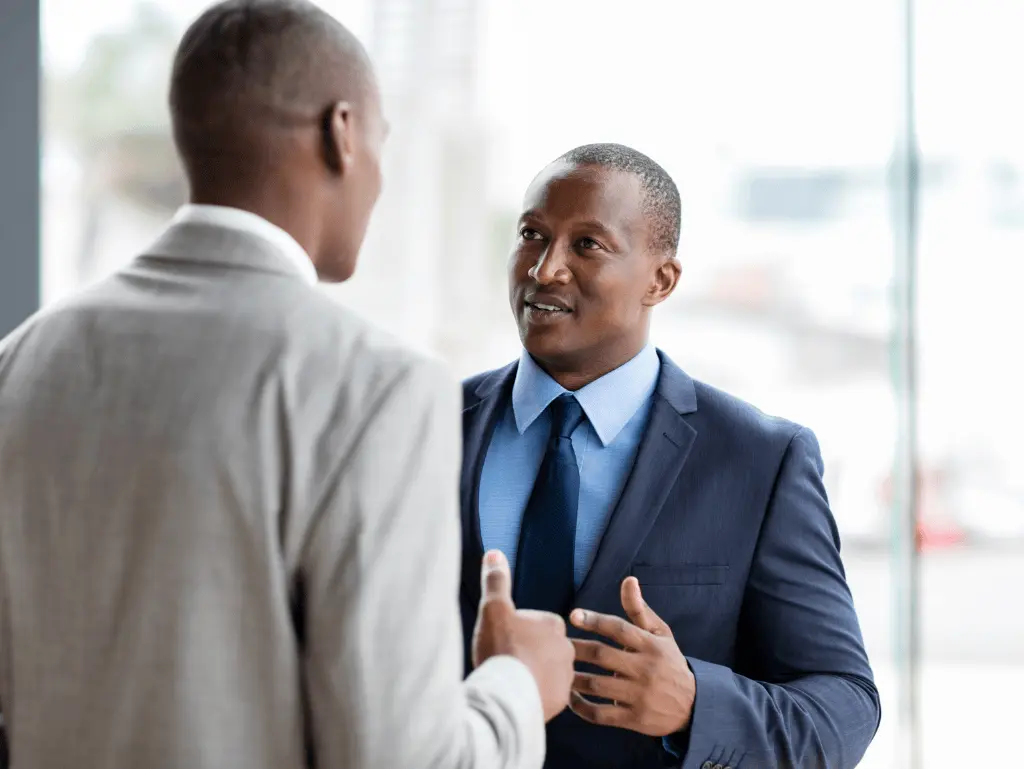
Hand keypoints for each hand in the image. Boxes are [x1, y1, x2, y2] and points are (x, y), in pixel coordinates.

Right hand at [471, 550, 574, 721]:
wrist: (507, 695)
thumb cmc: (502, 648)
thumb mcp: (493, 608)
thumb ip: (495, 580)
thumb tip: (495, 553)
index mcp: (553, 625)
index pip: (536, 623)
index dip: (517, 629)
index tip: (503, 638)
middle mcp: (566, 649)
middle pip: (542, 647)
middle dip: (527, 652)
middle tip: (505, 659)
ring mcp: (565, 677)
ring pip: (547, 671)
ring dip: (533, 673)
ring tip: (511, 679)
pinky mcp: (560, 701)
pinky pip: (547, 694)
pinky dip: (535, 694)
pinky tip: (518, 695)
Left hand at [568, 576, 694, 736]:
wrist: (694, 706)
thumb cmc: (669, 663)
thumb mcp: (661, 634)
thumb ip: (639, 610)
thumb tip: (628, 580)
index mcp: (651, 645)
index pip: (618, 629)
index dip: (594, 621)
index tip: (573, 616)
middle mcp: (645, 669)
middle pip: (602, 656)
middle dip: (576, 649)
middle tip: (556, 645)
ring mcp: (639, 695)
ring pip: (598, 685)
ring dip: (574, 678)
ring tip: (557, 670)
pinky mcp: (635, 719)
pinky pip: (601, 714)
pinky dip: (582, 707)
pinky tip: (570, 698)